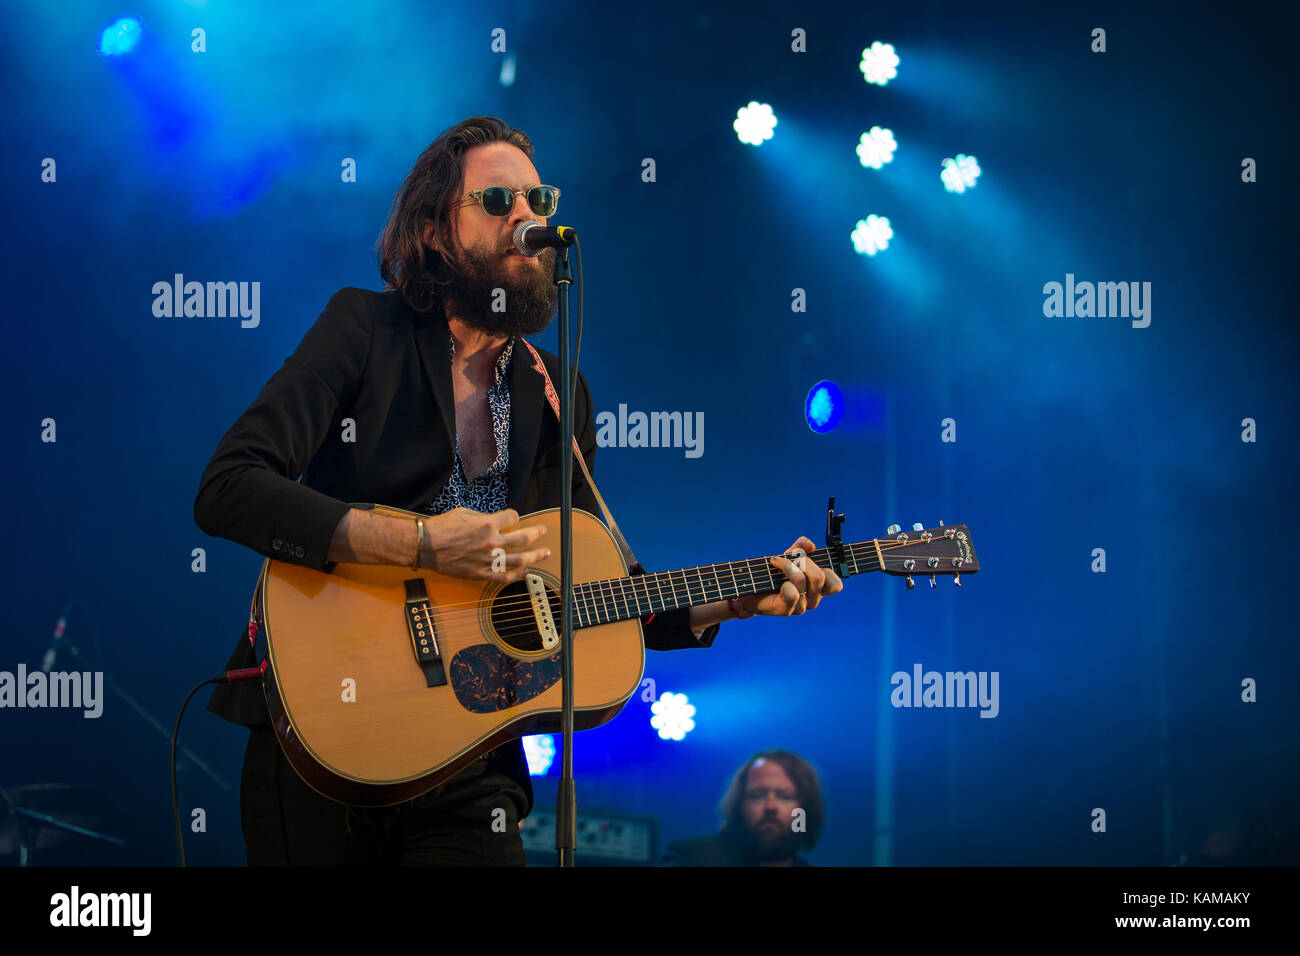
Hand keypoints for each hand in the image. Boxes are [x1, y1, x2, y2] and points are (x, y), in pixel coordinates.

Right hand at [420, 508, 549, 582]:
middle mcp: (491, 542)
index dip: (514, 516)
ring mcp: (488, 560)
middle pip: (524, 538)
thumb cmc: (442, 527)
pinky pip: (504, 577)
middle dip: (536, 533)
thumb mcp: (464, 512)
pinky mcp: (481, 573)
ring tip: (545, 553)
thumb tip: (494, 520)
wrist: (425, 546)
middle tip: (543, 531)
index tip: (513, 518)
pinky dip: (517, 575)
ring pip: (519, 559)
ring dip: (535, 556)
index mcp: (488, 524)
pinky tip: (526, 572)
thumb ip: (483, 517)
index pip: (513, 517)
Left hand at [742, 536, 842, 616]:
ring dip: (787, 566)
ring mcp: (801, 606)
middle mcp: (813, 599)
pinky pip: (792, 593)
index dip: (829, 570)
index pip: (836, 585)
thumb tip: (809, 545)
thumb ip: (800, 548)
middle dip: (803, 561)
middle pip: (819, 577)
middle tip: (789, 557)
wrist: (750, 588)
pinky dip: (782, 581)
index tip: (812, 560)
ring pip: (802, 580)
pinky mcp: (786, 610)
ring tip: (775, 562)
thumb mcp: (789, 557)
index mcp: (818, 589)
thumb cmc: (773, 573)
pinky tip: (773, 581)